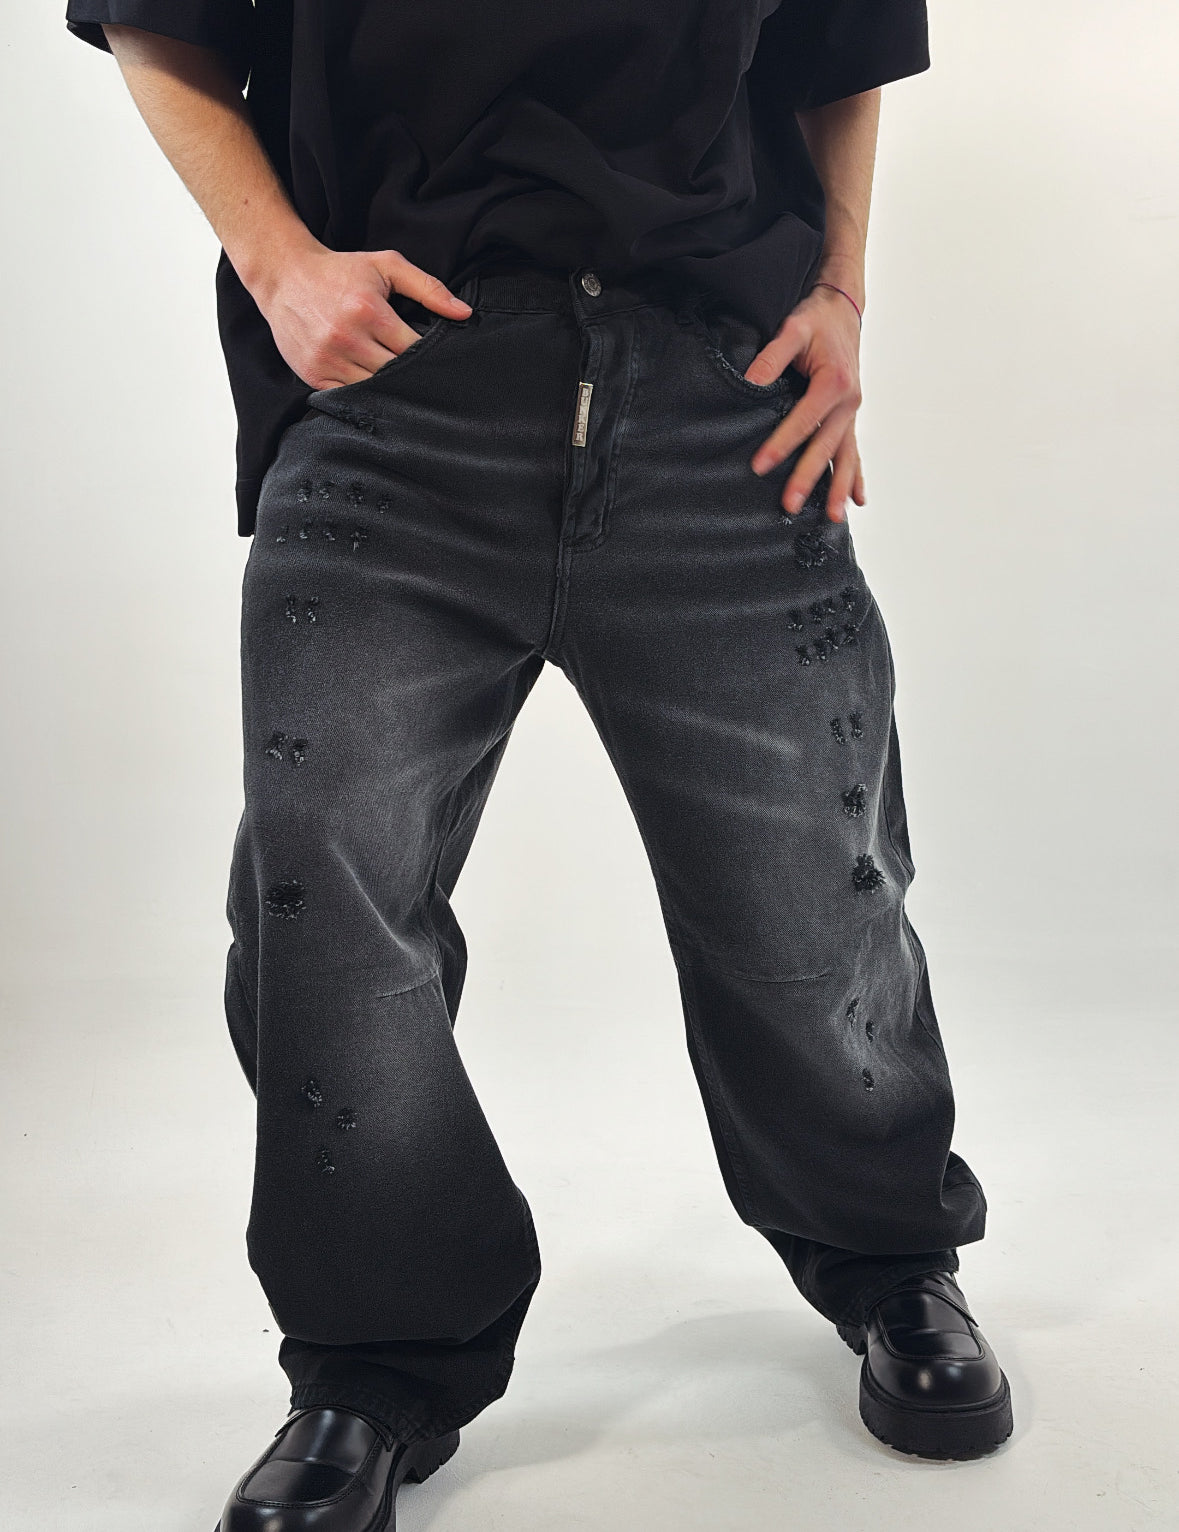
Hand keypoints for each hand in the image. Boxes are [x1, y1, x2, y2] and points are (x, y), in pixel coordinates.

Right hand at [250, 244, 472, 389]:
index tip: (430, 355)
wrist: (284, 275)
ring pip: (374, 390)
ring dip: (388, 388)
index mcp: (369, 310)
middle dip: (409, 373)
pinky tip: (371, 385)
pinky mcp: (314, 374)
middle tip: (417, 372)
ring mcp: (328, 359)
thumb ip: (428, 288)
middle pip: (395, 373)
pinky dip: (363, 395)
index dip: (425, 355)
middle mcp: (347, 338)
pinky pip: (348, 397)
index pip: (413, 349)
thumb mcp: (386, 266)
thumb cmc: (340, 271)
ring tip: (396, 380)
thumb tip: (464, 314)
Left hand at [747, 283, 865, 522]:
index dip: (781, 444)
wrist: (843, 310)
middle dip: (808, 478)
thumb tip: (748, 382)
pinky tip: (857, 501)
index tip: (760, 466)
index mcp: (834, 382)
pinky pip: (854, 451)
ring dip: (838, 488)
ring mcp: (852, 412)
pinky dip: (855, 477)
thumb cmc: (816, 320)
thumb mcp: (792, 330)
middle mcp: (849, 402)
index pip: (803, 421)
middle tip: (789, 506)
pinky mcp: (849, 417)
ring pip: (846, 456)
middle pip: (825, 447)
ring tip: (831, 518)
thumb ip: (771, 357)